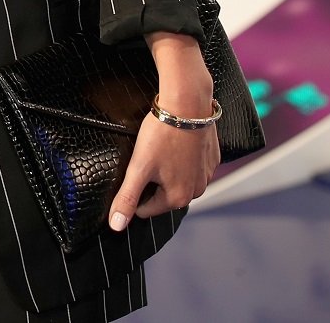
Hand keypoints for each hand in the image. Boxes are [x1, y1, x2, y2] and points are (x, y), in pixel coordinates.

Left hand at [108, 107, 220, 230]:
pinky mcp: (212, 158)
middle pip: (162, 194)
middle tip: (148, 156)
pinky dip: (182, 157)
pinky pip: (191, 165)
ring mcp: (207, 174)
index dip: (134, 189)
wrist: (187, 103)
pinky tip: (176, 143)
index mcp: (178, 198)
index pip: (145, 208)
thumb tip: (117, 226)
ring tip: (161, 148)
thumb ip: (127, 198)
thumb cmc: (162, 134)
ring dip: (167, 169)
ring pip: (177, 179)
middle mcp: (197, 191)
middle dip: (152, 179)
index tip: (136, 169)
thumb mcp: (138, 167)